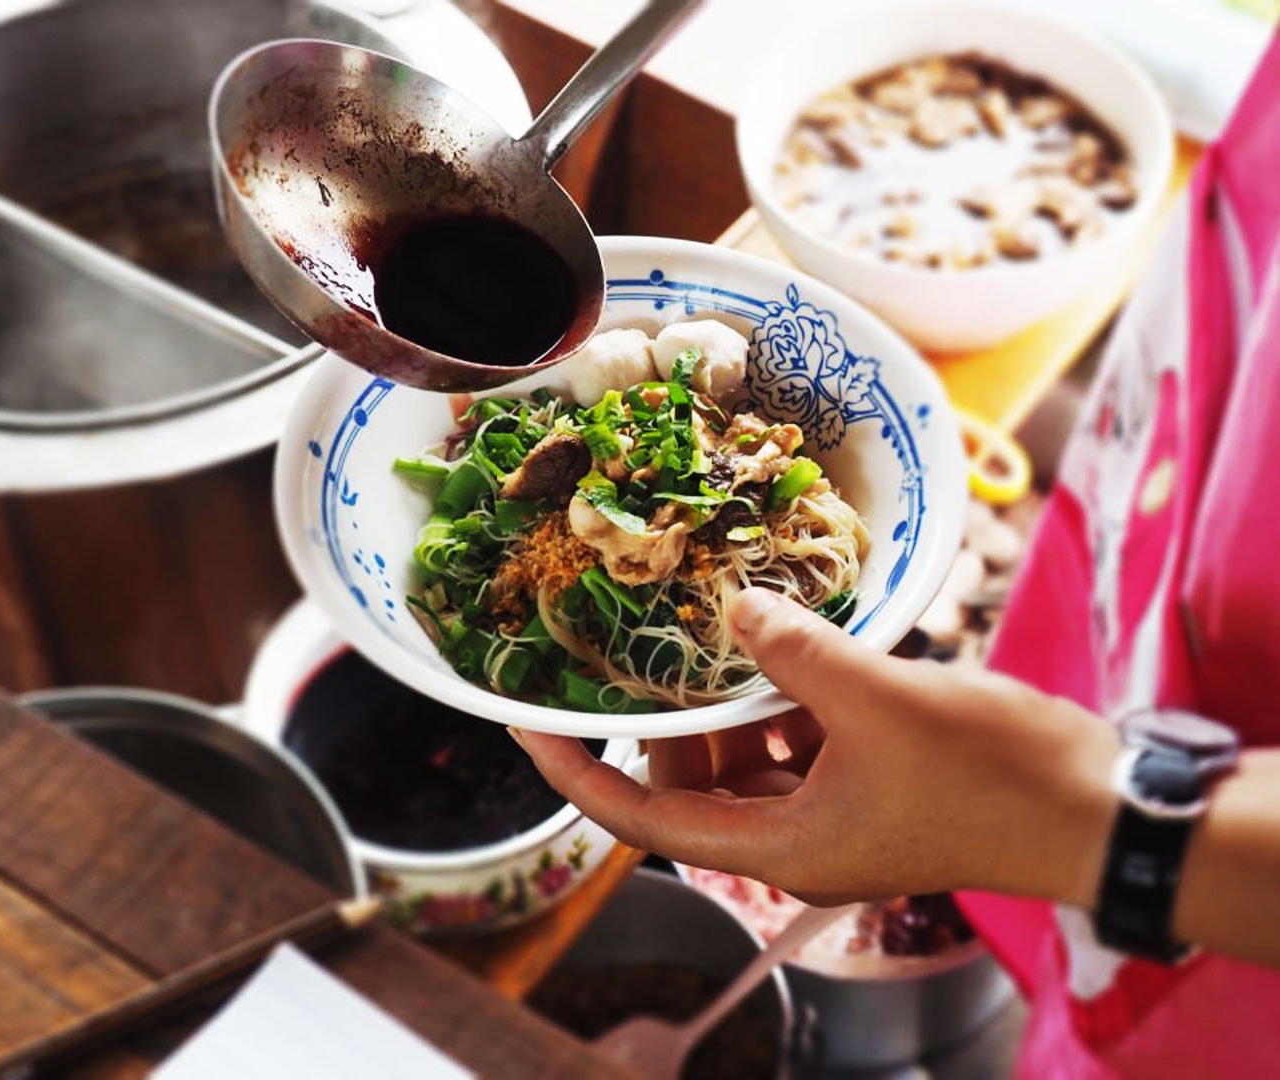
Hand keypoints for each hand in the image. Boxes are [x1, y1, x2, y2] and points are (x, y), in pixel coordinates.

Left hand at [513, 587, 1119, 909]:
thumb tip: (735, 603)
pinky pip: (799, 743)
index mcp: (777, 848)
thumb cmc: (987, 774)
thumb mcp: (876, 700)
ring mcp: (834, 814)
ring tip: (728, 635)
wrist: (1094, 807)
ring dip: (733, 704)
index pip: (642, 819)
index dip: (577, 774)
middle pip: (691, 785)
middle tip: (657, 649)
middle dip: (671, 722)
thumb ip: (794, 652)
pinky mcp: (869, 783)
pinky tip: (794, 644)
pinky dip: (787, 700)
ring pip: (746, 760)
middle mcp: (794, 840)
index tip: (529, 723)